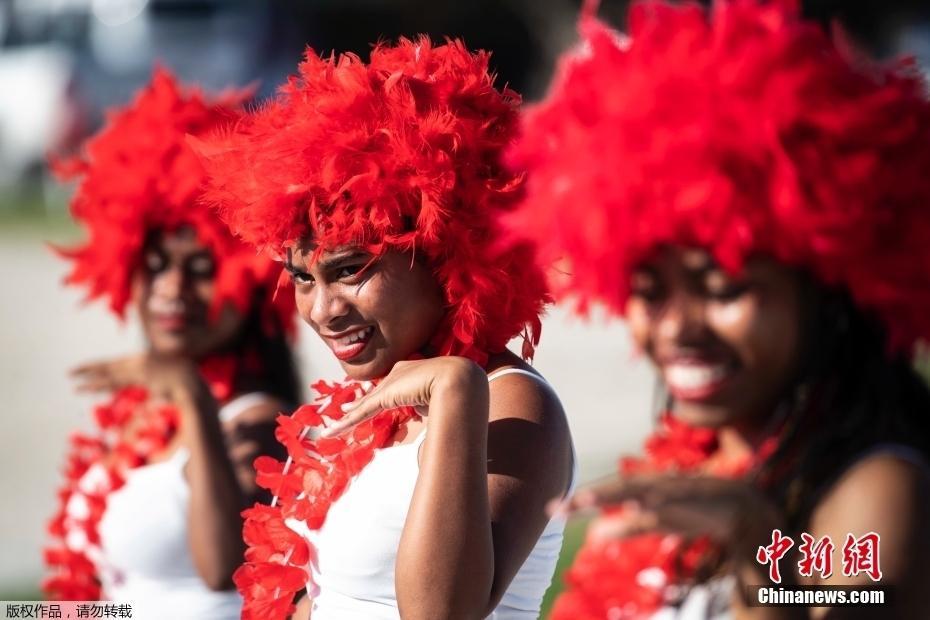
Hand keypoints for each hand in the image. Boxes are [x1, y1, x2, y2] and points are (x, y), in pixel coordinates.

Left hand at [71, 353, 204, 403]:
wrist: (195, 386)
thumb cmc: (187, 387)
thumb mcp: (171, 384)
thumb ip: (161, 386)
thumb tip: (159, 394)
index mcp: (146, 362)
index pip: (118, 364)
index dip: (101, 367)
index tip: (87, 370)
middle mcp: (140, 362)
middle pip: (110, 366)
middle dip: (90, 370)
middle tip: (70, 373)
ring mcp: (140, 368)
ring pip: (110, 374)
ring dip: (90, 379)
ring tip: (74, 384)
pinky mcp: (139, 376)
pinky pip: (117, 381)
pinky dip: (102, 385)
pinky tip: (88, 388)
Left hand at [321, 356, 484, 437]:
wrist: (461, 382)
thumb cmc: (460, 392)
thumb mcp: (442, 400)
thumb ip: (433, 408)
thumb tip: (438, 424)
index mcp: (416, 370)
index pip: (394, 386)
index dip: (381, 396)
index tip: (370, 403)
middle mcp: (401, 372)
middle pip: (376, 394)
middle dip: (360, 404)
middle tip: (344, 413)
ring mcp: (392, 383)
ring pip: (366, 405)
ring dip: (348, 419)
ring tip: (332, 430)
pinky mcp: (386, 395)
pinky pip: (363, 411)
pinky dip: (347, 422)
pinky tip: (333, 431)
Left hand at [551, 473, 781, 556]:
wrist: (743, 506)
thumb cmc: (693, 511)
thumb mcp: (655, 522)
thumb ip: (627, 527)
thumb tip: (596, 535)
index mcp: (643, 488)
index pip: (606, 494)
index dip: (580, 501)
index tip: (551, 511)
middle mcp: (655, 484)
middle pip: (617, 489)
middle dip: (589, 497)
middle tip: (561, 507)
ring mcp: (675, 490)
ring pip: (639, 492)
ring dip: (614, 496)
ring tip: (588, 502)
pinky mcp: (695, 500)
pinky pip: (672, 503)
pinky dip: (655, 504)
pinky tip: (638, 507)